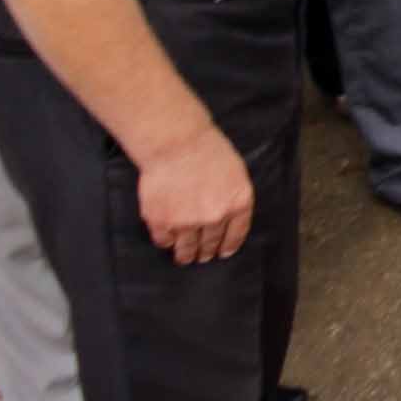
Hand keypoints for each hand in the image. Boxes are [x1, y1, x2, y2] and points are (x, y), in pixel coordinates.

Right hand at [136, 122, 253, 264]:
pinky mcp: (162, 221)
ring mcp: (187, 222)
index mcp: (237, 204)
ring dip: (186, 255)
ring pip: (187, 249)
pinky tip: (167, 239)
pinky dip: (166, 241)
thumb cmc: (208, 149)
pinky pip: (164, 240)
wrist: (177, 142)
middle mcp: (215, 218)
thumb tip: (230, 216)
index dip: (228, 246)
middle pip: (211, 244)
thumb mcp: (236, 172)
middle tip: (203, 257)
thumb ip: (234, 197)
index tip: (223, 253)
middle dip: (207, 252)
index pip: (235, 235)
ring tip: (185, 258)